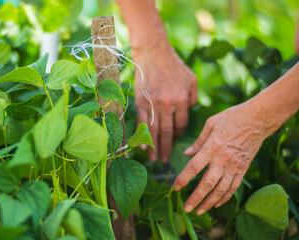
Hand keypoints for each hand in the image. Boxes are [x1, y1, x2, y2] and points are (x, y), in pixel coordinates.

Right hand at [133, 43, 196, 162]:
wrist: (154, 53)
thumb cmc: (174, 65)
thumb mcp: (191, 78)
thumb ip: (194, 96)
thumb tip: (191, 109)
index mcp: (182, 100)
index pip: (181, 125)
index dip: (178, 135)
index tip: (175, 141)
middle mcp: (169, 105)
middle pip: (168, 132)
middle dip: (167, 148)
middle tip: (166, 161)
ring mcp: (154, 104)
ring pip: (154, 131)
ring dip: (154, 147)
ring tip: (154, 159)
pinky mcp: (141, 102)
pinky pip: (142, 123)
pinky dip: (142, 136)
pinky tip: (143, 147)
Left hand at [173, 102, 273, 214]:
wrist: (258, 119)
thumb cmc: (232, 118)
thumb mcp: (211, 123)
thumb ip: (198, 141)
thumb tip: (186, 154)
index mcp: (212, 147)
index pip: (194, 167)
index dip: (184, 179)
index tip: (175, 188)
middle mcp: (223, 159)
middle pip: (208, 184)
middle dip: (196, 198)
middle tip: (186, 208)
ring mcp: (235, 165)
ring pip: (221, 190)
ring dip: (209, 202)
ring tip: (199, 211)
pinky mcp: (243, 168)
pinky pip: (234, 187)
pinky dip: (225, 197)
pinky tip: (216, 204)